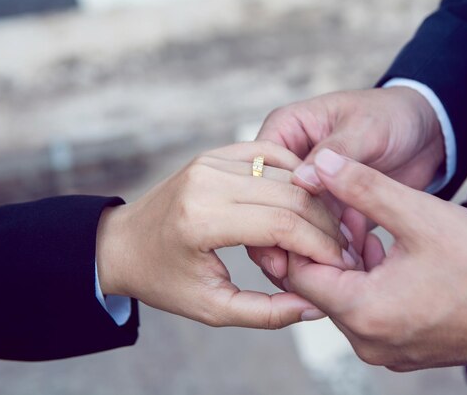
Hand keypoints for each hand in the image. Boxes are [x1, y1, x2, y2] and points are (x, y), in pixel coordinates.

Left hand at [95, 142, 354, 328]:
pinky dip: (296, 174)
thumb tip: (315, 306)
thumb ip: (266, 312)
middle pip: (292, 194)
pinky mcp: (216, 153)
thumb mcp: (211, 308)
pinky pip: (271, 153)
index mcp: (202, 219)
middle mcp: (208, 181)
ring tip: (328, 231)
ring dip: (315, 201)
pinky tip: (307, 200)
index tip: (342, 264)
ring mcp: (212, 161)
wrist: (122, 243)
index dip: (321, 245)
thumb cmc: (163, 279)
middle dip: (326, 224)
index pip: (283, 224)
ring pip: (287, 172)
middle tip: (343, 250)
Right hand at [253, 87, 444, 280]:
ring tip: (321, 273)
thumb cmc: (393, 116)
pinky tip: (345, 266)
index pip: (259, 170)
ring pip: (290, 225)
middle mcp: (291, 161)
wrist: (428, 134)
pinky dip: (328, 252)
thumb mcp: (365, 128)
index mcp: (287, 130)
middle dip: (281, 236)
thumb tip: (301, 182)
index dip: (264, 202)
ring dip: (304, 249)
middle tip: (289, 269)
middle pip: (269, 203)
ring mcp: (308, 188)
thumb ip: (336, 152)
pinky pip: (317, 235)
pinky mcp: (328, 209)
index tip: (276, 234)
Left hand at [287, 149, 466, 369]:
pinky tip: (385, 253)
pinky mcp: (402, 350)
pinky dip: (367, 284)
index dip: (299, 237)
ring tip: (367, 228)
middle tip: (341, 214)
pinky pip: (366, 314)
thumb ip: (363, 187)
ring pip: (343, 301)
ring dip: (348, 264)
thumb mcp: (420, 215)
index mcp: (365, 313)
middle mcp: (367, 342)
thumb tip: (321, 164)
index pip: (299, 274)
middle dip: (326, 249)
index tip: (311, 208)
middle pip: (319, 289)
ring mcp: (385, 351)